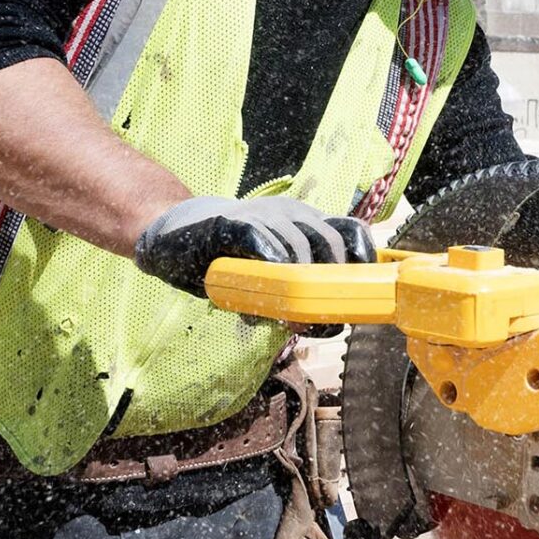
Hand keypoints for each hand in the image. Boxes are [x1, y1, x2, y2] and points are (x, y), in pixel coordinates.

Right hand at [134, 196, 375, 296]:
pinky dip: (271, 258)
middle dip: (330, 282)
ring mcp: (262, 214)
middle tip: (321, 317)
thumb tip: (312, 324)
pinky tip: (272, 277)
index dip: (361, 257)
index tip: (362, 289)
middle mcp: (290, 213)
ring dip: (301, 280)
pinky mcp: (232, 221)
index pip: (349, 231)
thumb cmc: (230, 259)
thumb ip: (291, 292)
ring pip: (298, 243)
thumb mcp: (270, 272)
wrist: (176, 236)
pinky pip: (260, 236)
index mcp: (305, 223)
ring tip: (294, 312)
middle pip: (329, 241)